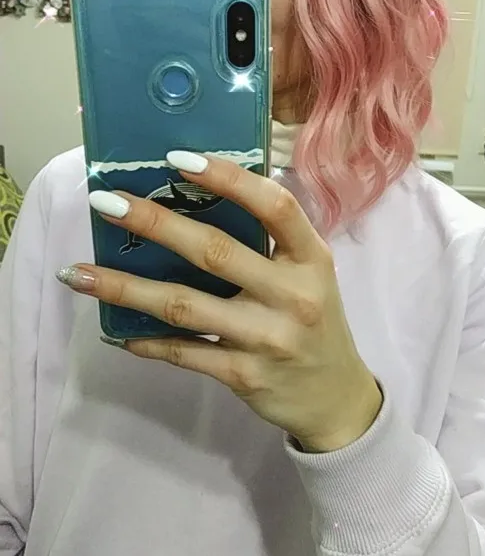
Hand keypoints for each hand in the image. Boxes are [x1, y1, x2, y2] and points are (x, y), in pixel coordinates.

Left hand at [59, 153, 381, 452]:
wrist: (336, 398)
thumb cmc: (315, 321)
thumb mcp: (310, 273)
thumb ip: (271, 240)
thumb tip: (204, 191)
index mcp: (312, 258)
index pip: (274, 207)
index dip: (229, 178)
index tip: (178, 158)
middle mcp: (292, 295)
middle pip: (214, 251)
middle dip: (154, 223)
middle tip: (105, 202)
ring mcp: (267, 338)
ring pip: (184, 305)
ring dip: (125, 287)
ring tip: (76, 272)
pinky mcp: (244, 376)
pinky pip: (184, 352)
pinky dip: (146, 340)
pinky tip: (116, 329)